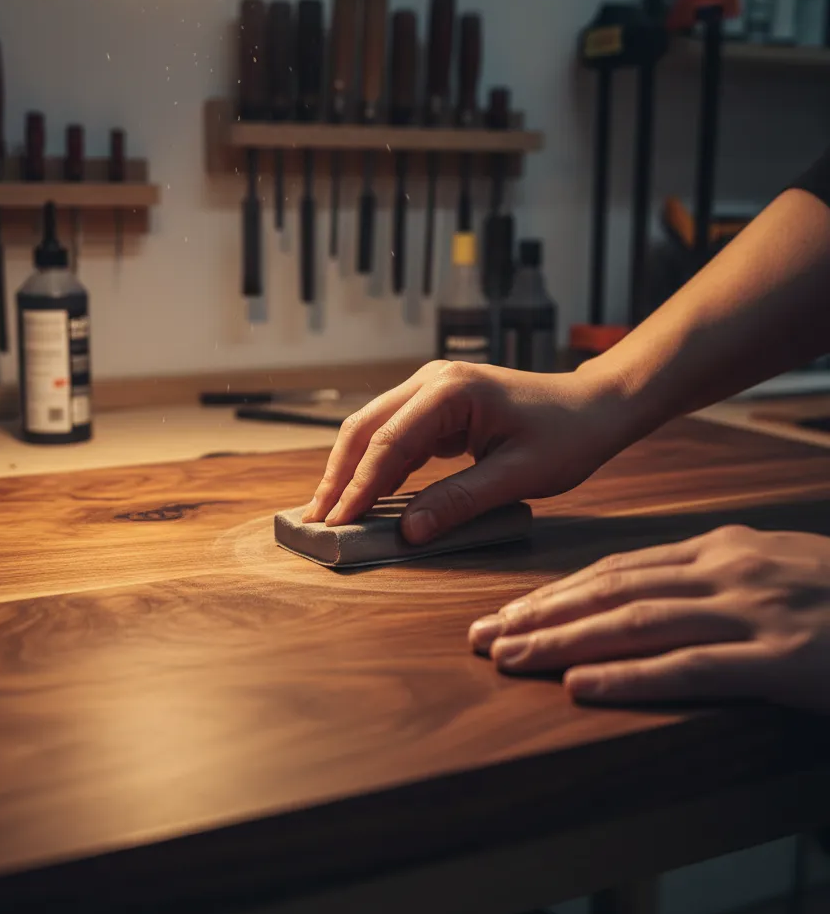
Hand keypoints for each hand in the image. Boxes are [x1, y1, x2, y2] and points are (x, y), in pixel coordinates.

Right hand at [301, 360, 632, 544]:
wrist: (596, 406)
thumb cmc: (568, 435)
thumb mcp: (517, 475)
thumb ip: (460, 501)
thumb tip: (409, 532)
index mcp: (451, 390)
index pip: (389, 442)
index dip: (360, 486)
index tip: (339, 522)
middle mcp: (432, 381)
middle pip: (366, 428)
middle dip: (340, 475)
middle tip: (318, 519)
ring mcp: (431, 391)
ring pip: (374, 430)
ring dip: (353, 471)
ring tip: (332, 512)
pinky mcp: (437, 408)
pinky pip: (395, 437)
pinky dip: (377, 467)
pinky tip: (367, 497)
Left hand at [468, 525, 829, 713]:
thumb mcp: (773, 571)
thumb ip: (710, 580)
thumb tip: (643, 598)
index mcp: (720, 550)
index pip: (615, 570)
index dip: (554, 593)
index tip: (506, 612)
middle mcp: (727, 572)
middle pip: (610, 592)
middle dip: (539, 615)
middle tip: (483, 637)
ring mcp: (754, 614)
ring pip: (635, 623)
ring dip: (564, 642)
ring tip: (509, 658)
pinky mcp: (783, 661)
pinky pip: (690, 668)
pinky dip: (629, 677)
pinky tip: (581, 687)